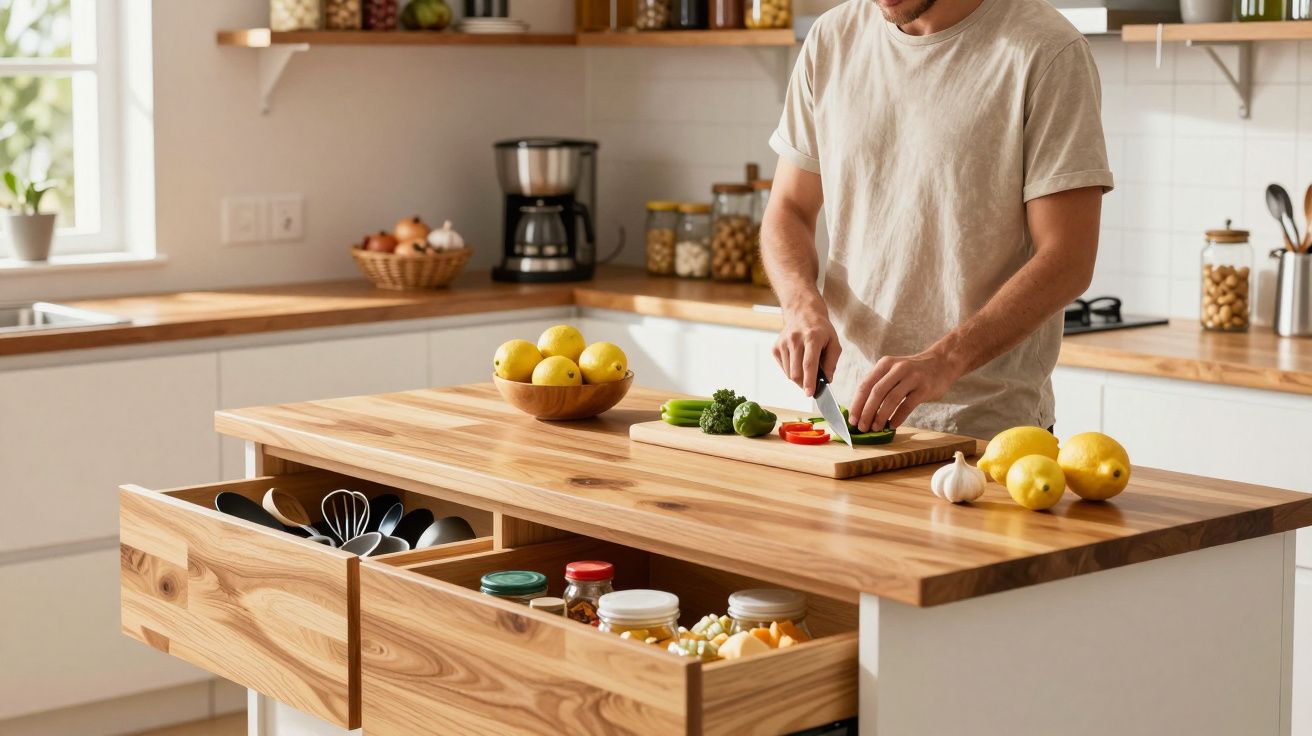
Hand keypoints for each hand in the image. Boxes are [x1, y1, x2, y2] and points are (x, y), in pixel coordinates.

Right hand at [772, 297, 840, 397]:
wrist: (802, 312)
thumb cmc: (821, 329)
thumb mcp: (834, 342)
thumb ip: (832, 362)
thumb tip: (827, 380)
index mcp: (812, 337)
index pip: (809, 364)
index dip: (809, 381)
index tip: (810, 393)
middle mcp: (795, 339)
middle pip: (796, 372)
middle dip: (804, 384)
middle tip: (812, 385)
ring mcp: (783, 343)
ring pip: (789, 373)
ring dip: (799, 377)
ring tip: (806, 367)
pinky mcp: (776, 347)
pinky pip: (783, 368)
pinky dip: (791, 371)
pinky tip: (797, 361)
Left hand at [848, 350, 963, 431]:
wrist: (942, 363)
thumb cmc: (912, 372)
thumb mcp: (893, 370)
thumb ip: (879, 385)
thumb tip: (861, 410)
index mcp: (885, 364)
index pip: (865, 385)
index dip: (857, 404)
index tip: (852, 420)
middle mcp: (897, 368)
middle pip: (876, 392)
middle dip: (866, 412)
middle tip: (862, 427)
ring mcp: (912, 377)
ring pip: (891, 399)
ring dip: (881, 417)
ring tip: (876, 428)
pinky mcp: (925, 388)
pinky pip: (907, 405)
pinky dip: (898, 417)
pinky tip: (892, 426)